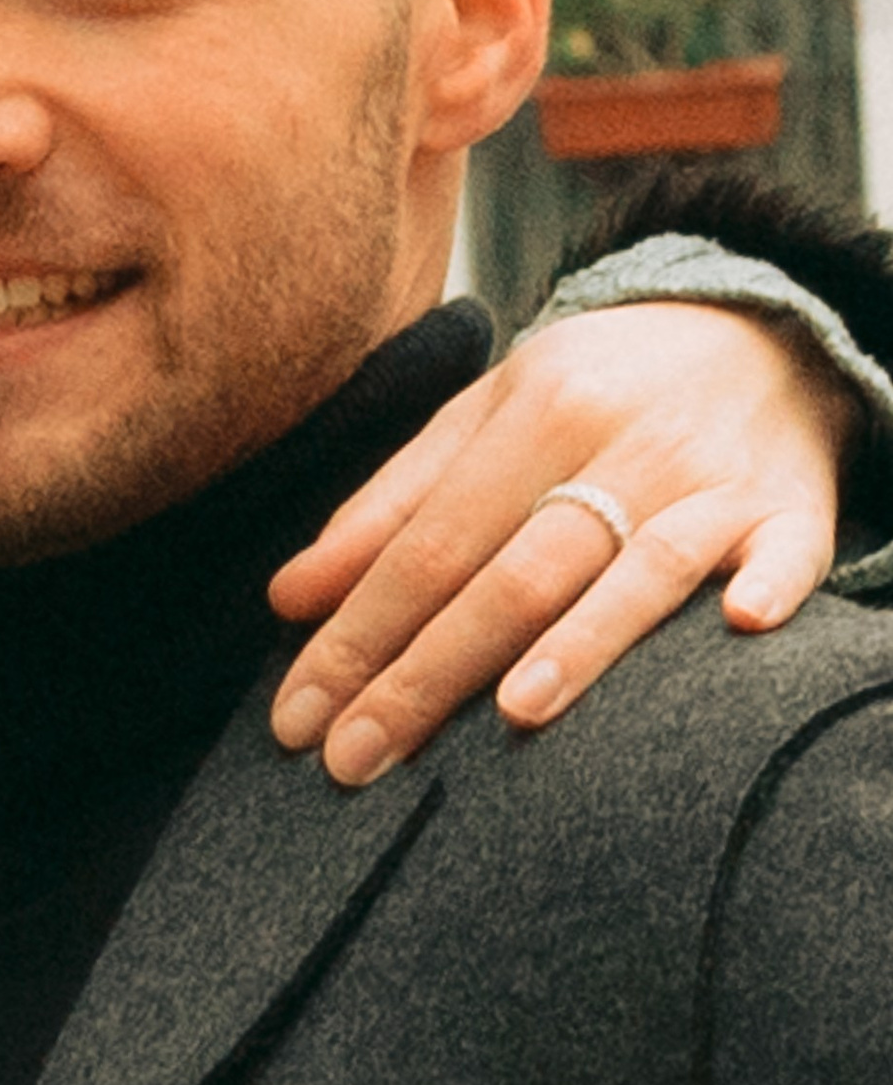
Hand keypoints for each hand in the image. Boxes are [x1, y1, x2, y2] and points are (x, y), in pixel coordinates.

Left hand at [268, 304, 853, 786]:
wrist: (759, 326)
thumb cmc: (598, 389)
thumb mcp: (485, 417)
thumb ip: (389, 507)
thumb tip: (288, 598)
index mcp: (535, 413)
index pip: (427, 544)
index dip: (357, 634)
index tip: (298, 716)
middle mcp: (623, 445)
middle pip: (514, 574)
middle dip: (425, 673)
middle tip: (353, 759)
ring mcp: (714, 481)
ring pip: (639, 569)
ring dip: (581, 640)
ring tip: (512, 715)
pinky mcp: (796, 509)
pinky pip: (789, 552)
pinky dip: (767, 584)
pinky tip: (737, 625)